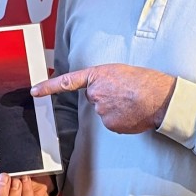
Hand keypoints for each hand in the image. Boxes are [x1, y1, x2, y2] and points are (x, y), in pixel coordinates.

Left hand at [31, 63, 175, 132]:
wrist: (161, 98)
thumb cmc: (145, 81)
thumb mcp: (119, 71)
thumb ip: (104, 80)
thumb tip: (101, 93)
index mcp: (96, 76)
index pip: (66, 81)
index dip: (48, 87)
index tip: (34, 91)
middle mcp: (95, 94)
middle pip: (94, 98)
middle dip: (106, 96)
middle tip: (125, 93)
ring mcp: (101, 111)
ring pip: (104, 111)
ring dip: (115, 108)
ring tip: (132, 102)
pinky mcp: (110, 124)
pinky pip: (112, 122)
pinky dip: (121, 119)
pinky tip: (133, 112)